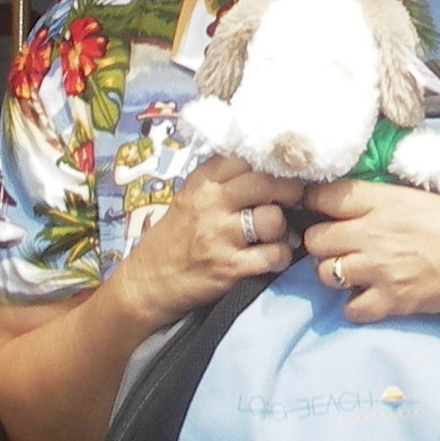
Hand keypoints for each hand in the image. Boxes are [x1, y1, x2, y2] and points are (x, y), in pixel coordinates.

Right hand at [106, 155, 303, 325]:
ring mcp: (219, 235)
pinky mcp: (229, 266)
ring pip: (274, 220)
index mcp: (202, 182)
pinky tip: (272, 257)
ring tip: (275, 236)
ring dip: (283, 229)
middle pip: (267, 183)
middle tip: (292, 201)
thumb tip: (270, 168)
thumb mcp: (190, 198)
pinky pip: (274, 254)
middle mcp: (210, 203)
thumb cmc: (175, 238)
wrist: (147, 282)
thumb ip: (223, 180)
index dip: (272, 164)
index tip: (283, 172)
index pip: (247, 158)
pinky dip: (281, 256)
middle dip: (289, 191)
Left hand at [301, 179, 439, 336]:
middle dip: (322, 241)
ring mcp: (379, 269)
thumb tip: (367, 202)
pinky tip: (370, 296)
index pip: (324, 196)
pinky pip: (350, 308)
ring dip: (335, 272)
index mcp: (385, 201)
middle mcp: (374, 233)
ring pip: (324, 273)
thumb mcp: (426, 197)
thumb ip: (390, 200)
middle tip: (339, 244)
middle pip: (315, 238)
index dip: (316, 201)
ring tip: (354, 271)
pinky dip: (355, 305)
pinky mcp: (390, 301)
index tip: (321, 207)